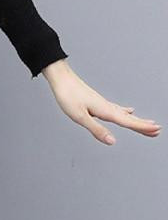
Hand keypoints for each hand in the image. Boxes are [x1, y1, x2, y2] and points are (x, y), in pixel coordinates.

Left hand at [41, 59, 160, 144]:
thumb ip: (96, 130)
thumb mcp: (80, 116)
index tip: (156, 131)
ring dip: (137, 120)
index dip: (142, 127)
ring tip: (148, 124)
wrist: (61, 78)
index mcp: (105, 110)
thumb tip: (112, 142)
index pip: (127, 122)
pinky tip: (128, 111)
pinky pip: (117, 109)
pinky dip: (125, 112)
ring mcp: (103, 103)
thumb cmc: (67, 96)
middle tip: (158, 131)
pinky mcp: (98, 102)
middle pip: (129, 118)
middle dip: (143, 125)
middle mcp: (107, 106)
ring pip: (125, 114)